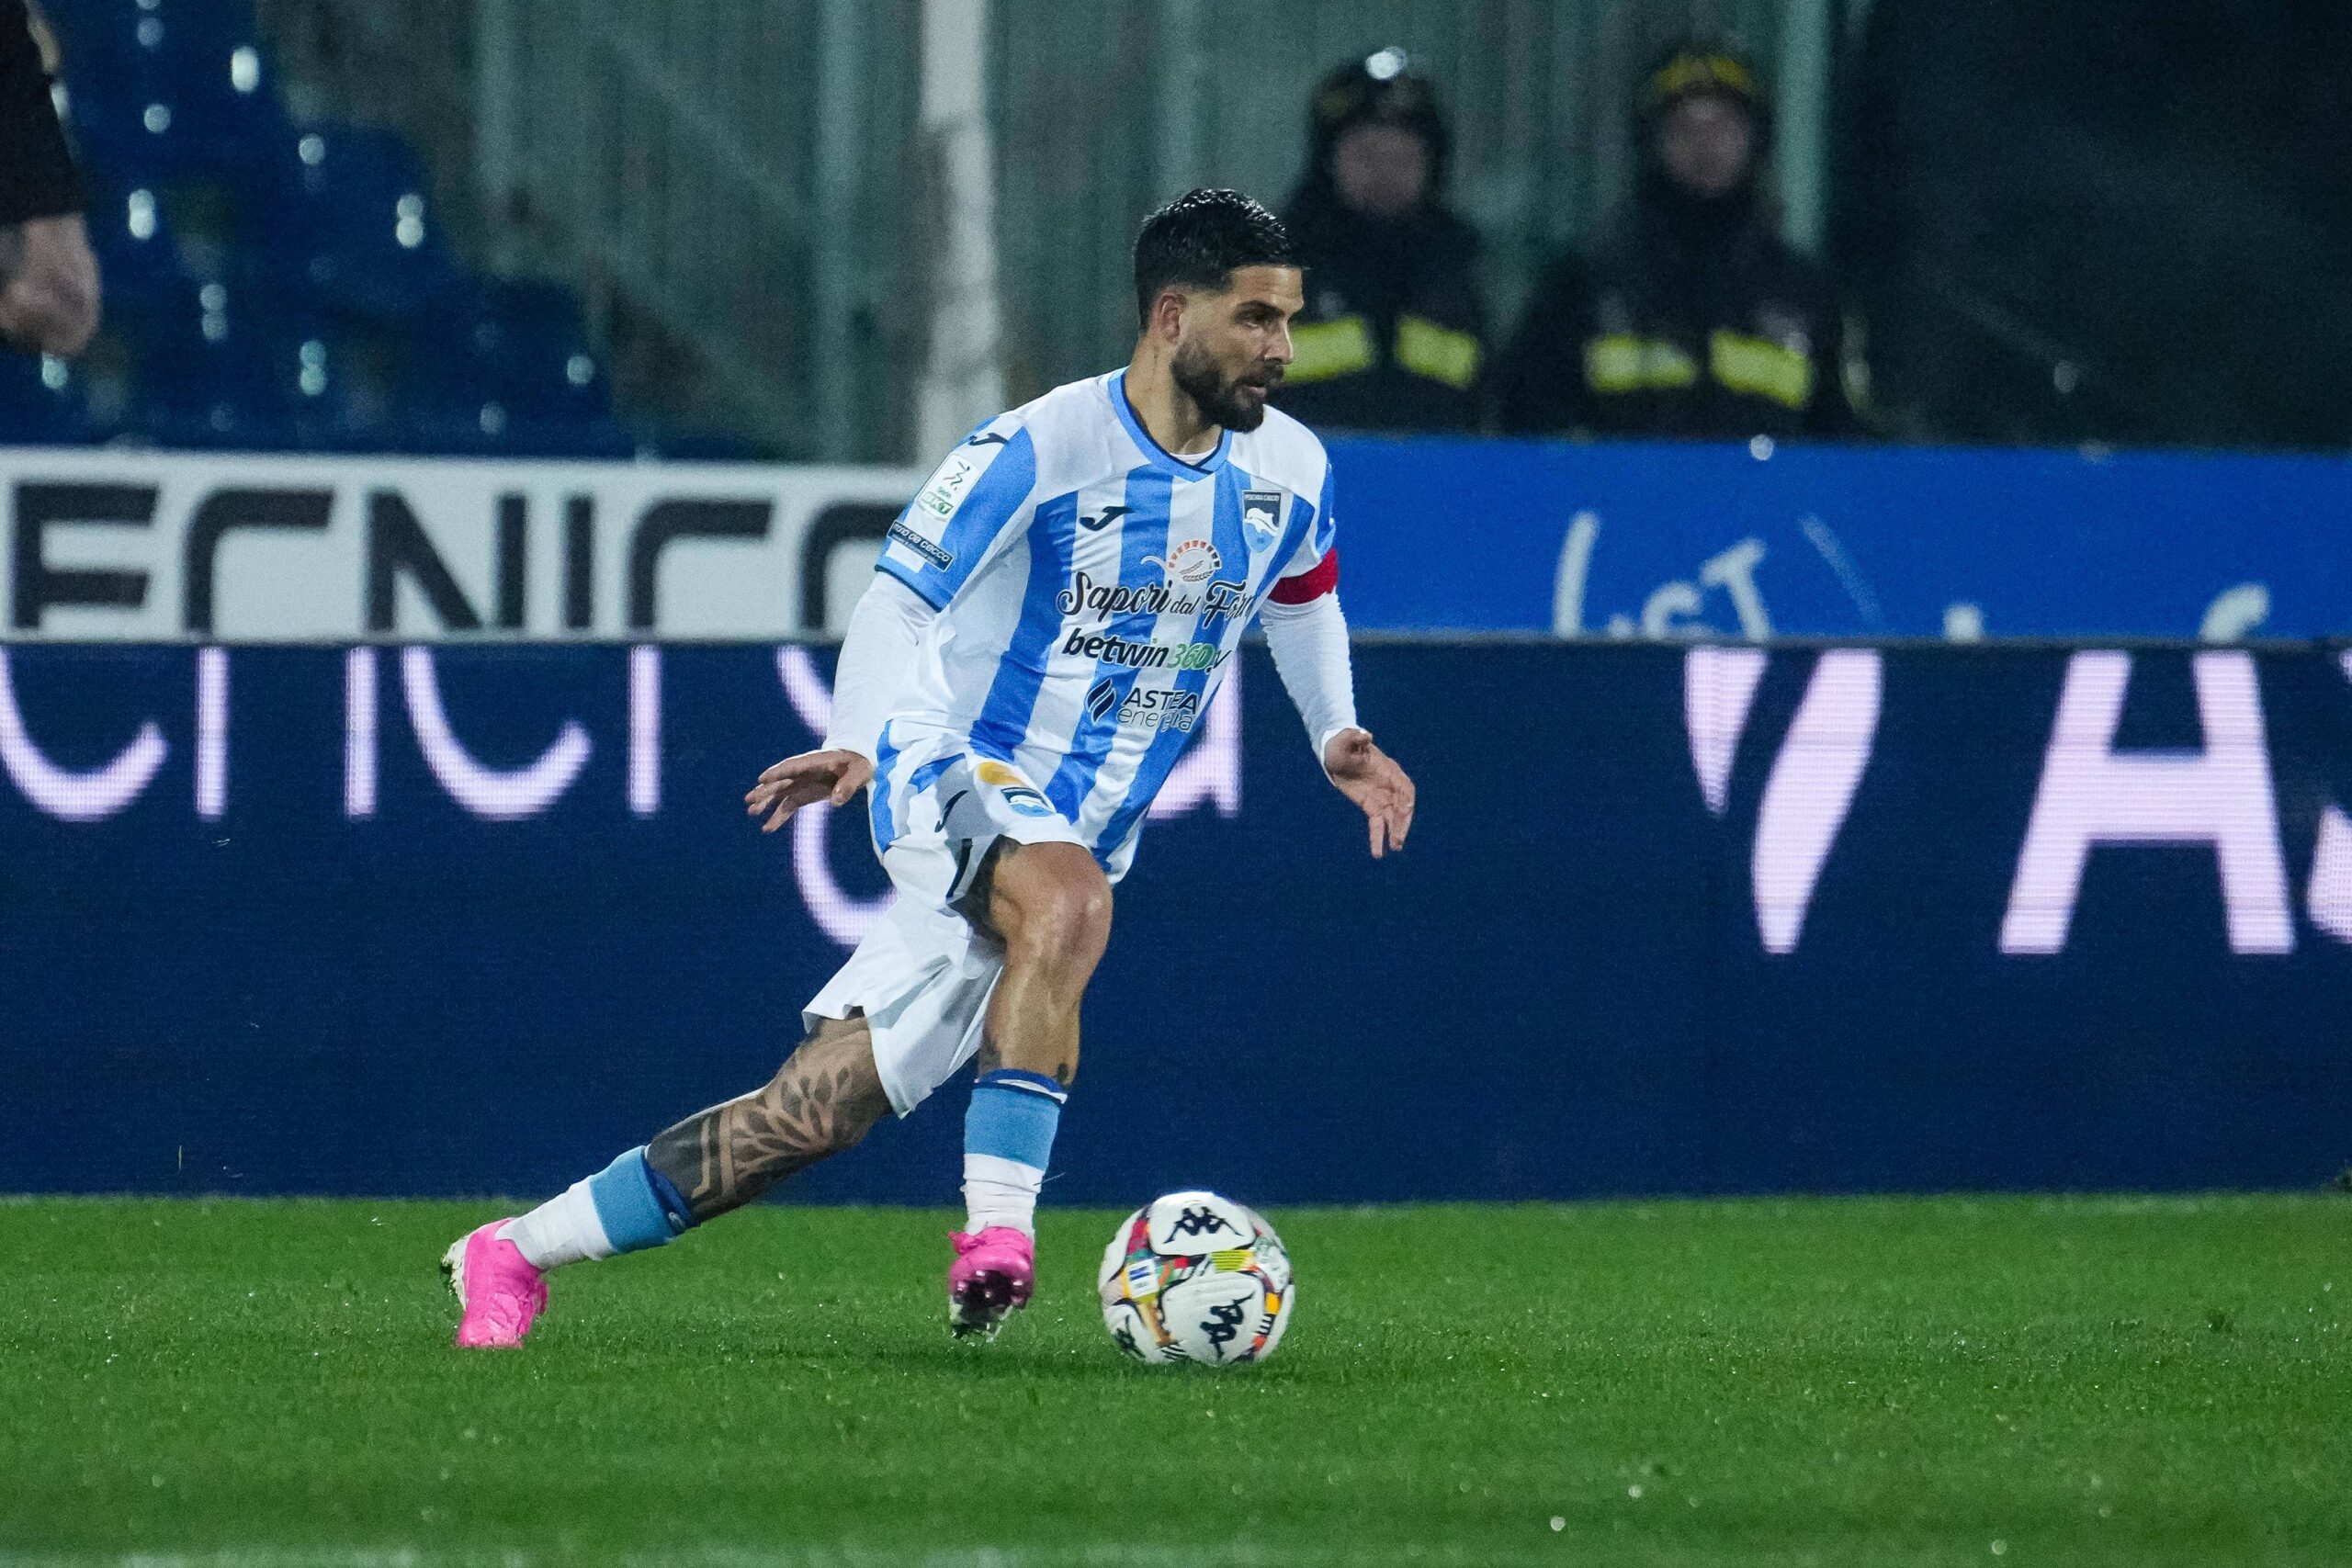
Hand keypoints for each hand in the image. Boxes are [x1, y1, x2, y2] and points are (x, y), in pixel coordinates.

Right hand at [744, 749, 874, 832]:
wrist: (858, 764)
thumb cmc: (859, 764)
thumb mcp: (860, 772)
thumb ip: (849, 784)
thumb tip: (837, 800)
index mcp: (815, 761)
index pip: (793, 766)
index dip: (778, 772)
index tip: (763, 779)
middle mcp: (803, 772)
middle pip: (781, 780)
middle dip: (766, 790)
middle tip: (750, 800)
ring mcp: (801, 783)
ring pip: (780, 793)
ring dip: (766, 802)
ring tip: (752, 812)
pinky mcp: (804, 794)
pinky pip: (787, 806)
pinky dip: (778, 816)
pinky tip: (767, 828)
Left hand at [1323, 728, 1414, 858]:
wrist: (1335, 754)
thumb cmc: (1341, 745)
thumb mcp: (1344, 739)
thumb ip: (1354, 737)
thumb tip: (1365, 736)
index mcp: (1389, 769)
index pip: (1404, 786)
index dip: (1407, 799)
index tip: (1407, 810)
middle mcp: (1390, 785)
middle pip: (1402, 806)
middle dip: (1403, 822)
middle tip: (1399, 839)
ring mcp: (1382, 797)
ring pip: (1393, 818)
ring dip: (1395, 833)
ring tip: (1395, 848)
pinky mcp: (1371, 806)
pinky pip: (1377, 824)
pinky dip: (1378, 837)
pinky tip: (1378, 852)